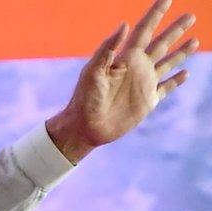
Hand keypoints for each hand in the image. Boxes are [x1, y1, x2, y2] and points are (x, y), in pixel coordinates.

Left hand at [47, 0, 198, 162]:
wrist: (85, 127)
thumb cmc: (85, 98)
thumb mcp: (93, 71)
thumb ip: (108, 48)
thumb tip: (124, 24)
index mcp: (125, 58)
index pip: (144, 30)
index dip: (155, 14)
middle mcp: (137, 68)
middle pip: (161, 43)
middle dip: (175, 29)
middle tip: (191, 15)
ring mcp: (144, 84)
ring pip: (167, 63)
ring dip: (181, 52)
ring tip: (195, 40)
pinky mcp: (147, 101)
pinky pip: (166, 88)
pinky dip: (176, 80)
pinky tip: (185, 73)